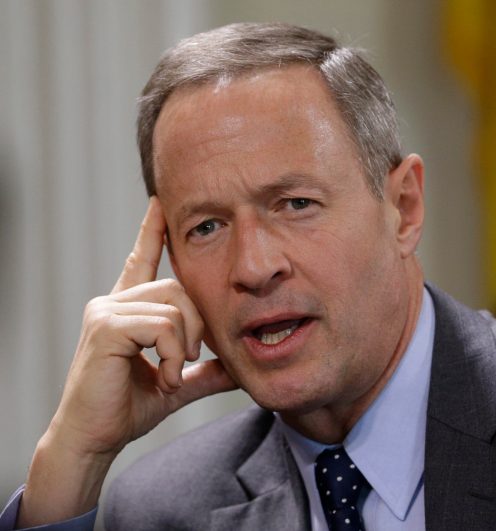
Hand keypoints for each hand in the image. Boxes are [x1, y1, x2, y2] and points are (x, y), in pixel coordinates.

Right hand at [19, 197, 237, 525]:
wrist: (94, 439)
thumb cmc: (127, 410)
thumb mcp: (177, 384)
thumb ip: (204, 370)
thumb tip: (239, 367)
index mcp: (128, 309)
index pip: (141, 259)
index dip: (152, 232)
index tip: (160, 202)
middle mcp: (113, 302)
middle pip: (179, 287)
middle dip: (198, 325)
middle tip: (190, 360)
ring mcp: (106, 311)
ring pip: (174, 305)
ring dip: (185, 345)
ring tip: (174, 374)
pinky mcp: (105, 326)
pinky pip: (161, 324)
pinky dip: (173, 353)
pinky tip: (166, 378)